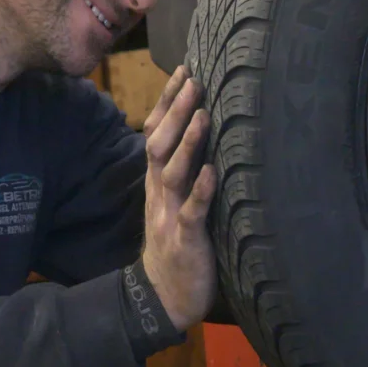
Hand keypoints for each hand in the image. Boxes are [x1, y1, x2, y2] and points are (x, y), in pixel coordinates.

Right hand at [141, 65, 217, 331]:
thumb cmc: (177, 244)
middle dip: (175, 112)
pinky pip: (191, 212)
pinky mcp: (184, 240)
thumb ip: (182, 170)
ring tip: (202, 114)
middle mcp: (159, 193)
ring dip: (187, 143)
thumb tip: (200, 133)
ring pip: (172, 173)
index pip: (155, 133)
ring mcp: (169, 215)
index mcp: (156, 182)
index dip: (167, 102)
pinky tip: (212, 173)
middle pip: (159, 145)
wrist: (164, 296)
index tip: (184, 70)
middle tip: (194, 80)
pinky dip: (201, 191)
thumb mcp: (174, 201)